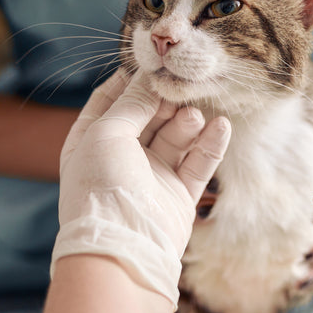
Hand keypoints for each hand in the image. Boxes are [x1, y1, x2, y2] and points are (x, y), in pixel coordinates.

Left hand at [53, 73, 230, 307]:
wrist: (122, 247)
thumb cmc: (102, 187)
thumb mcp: (107, 133)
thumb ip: (132, 105)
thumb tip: (150, 80)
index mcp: (90, 143)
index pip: (109, 102)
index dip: (129, 83)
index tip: (150, 65)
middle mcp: (120, 159)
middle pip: (147, 117)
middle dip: (163, 101)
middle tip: (179, 88)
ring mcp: (151, 177)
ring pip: (175, 138)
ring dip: (187, 122)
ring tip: (195, 115)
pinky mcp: (178, 195)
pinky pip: (198, 164)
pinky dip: (211, 144)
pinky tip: (221, 126)